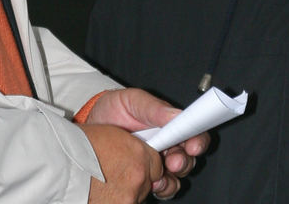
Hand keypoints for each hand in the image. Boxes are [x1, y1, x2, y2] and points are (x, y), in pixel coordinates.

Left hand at [85, 88, 209, 200]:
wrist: (91, 126)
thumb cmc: (113, 109)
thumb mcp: (133, 101)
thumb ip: (154, 108)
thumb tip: (176, 114)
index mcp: (168, 123)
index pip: (192, 132)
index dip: (197, 140)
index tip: (192, 145)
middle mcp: (167, 143)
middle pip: (188, 157)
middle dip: (184, 161)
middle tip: (173, 160)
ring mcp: (156, 161)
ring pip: (177, 175)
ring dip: (173, 177)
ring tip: (160, 174)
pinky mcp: (145, 176)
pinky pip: (162, 187)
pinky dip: (162, 187)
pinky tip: (152, 183)